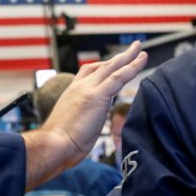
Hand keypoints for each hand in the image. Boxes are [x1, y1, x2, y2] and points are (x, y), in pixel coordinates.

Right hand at [23, 41, 147, 189]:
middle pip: (102, 66)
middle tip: (132, 49)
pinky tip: (142, 60)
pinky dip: (132, 67)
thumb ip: (80, 121)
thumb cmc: (58, 144)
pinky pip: (119, 77)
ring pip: (113, 68)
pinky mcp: (97, 96)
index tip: (115, 65)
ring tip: (141, 49)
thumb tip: (87, 126)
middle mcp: (79, 86)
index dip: (104, 68)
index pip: (89, 73)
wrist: (53, 145)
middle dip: (118, 58)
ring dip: (129, 57)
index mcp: (72, 92)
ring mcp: (88, 89)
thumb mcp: (69, 127)